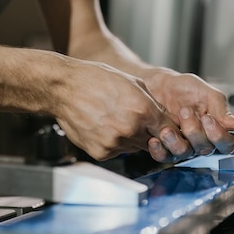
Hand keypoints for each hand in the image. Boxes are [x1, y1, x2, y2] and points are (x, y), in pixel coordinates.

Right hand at [53, 61, 194, 160]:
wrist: (64, 89)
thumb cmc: (97, 80)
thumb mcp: (133, 84)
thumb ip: (153, 104)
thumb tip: (168, 118)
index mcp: (143, 112)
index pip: (169, 130)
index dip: (169, 129)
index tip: (167, 128)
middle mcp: (131, 130)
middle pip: (154, 141)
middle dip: (150, 134)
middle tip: (137, 121)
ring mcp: (116, 143)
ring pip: (136, 147)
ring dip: (132, 138)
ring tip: (115, 120)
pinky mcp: (102, 153)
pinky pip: (118, 151)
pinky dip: (115, 143)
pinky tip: (104, 127)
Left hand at [141, 69, 233, 162]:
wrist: (158, 85)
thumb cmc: (184, 88)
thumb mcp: (208, 94)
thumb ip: (224, 111)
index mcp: (217, 129)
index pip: (228, 143)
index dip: (220, 135)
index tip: (209, 119)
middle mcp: (203, 141)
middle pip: (208, 149)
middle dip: (196, 132)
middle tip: (187, 112)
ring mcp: (185, 146)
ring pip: (187, 153)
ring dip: (178, 139)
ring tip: (169, 123)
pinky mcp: (166, 149)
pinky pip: (165, 157)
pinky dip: (161, 148)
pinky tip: (158, 135)